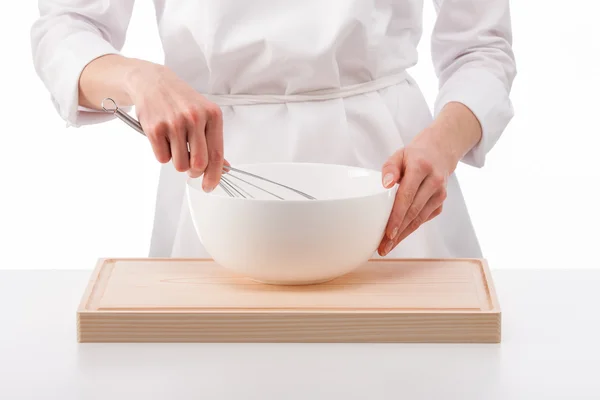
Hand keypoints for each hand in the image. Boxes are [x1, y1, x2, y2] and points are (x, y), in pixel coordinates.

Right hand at [126, 62, 224, 190]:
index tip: (210, 186)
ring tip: (175, 144)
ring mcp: (174, 123)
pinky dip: (163, 154)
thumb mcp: (204, 114)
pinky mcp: (155, 128)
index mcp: (212, 115)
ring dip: (177, 161)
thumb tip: (223, 167)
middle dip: (195, 172)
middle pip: (199, 164)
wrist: (152, 82)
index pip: (217, 154)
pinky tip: (164, 139)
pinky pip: (162, 158)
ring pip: (180, 164)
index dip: (215, 175)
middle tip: (191, 168)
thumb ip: (213, 141)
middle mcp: (195, 118)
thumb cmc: (181, 100)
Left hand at [377, 102, 482, 255]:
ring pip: (419, 219)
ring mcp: (440, 194)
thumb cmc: (414, 156)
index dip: (397, 216)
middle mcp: (434, 182)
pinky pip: (423, 219)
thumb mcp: (399, 155)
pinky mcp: (440, 203)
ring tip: (387, 247)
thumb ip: (390, 168)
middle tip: (383, 247)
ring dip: (403, 235)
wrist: (440, 152)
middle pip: (413, 212)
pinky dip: (410, 229)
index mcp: (421, 168)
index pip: (407, 196)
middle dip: (397, 232)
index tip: (388, 233)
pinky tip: (398, 237)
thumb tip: (385, 184)